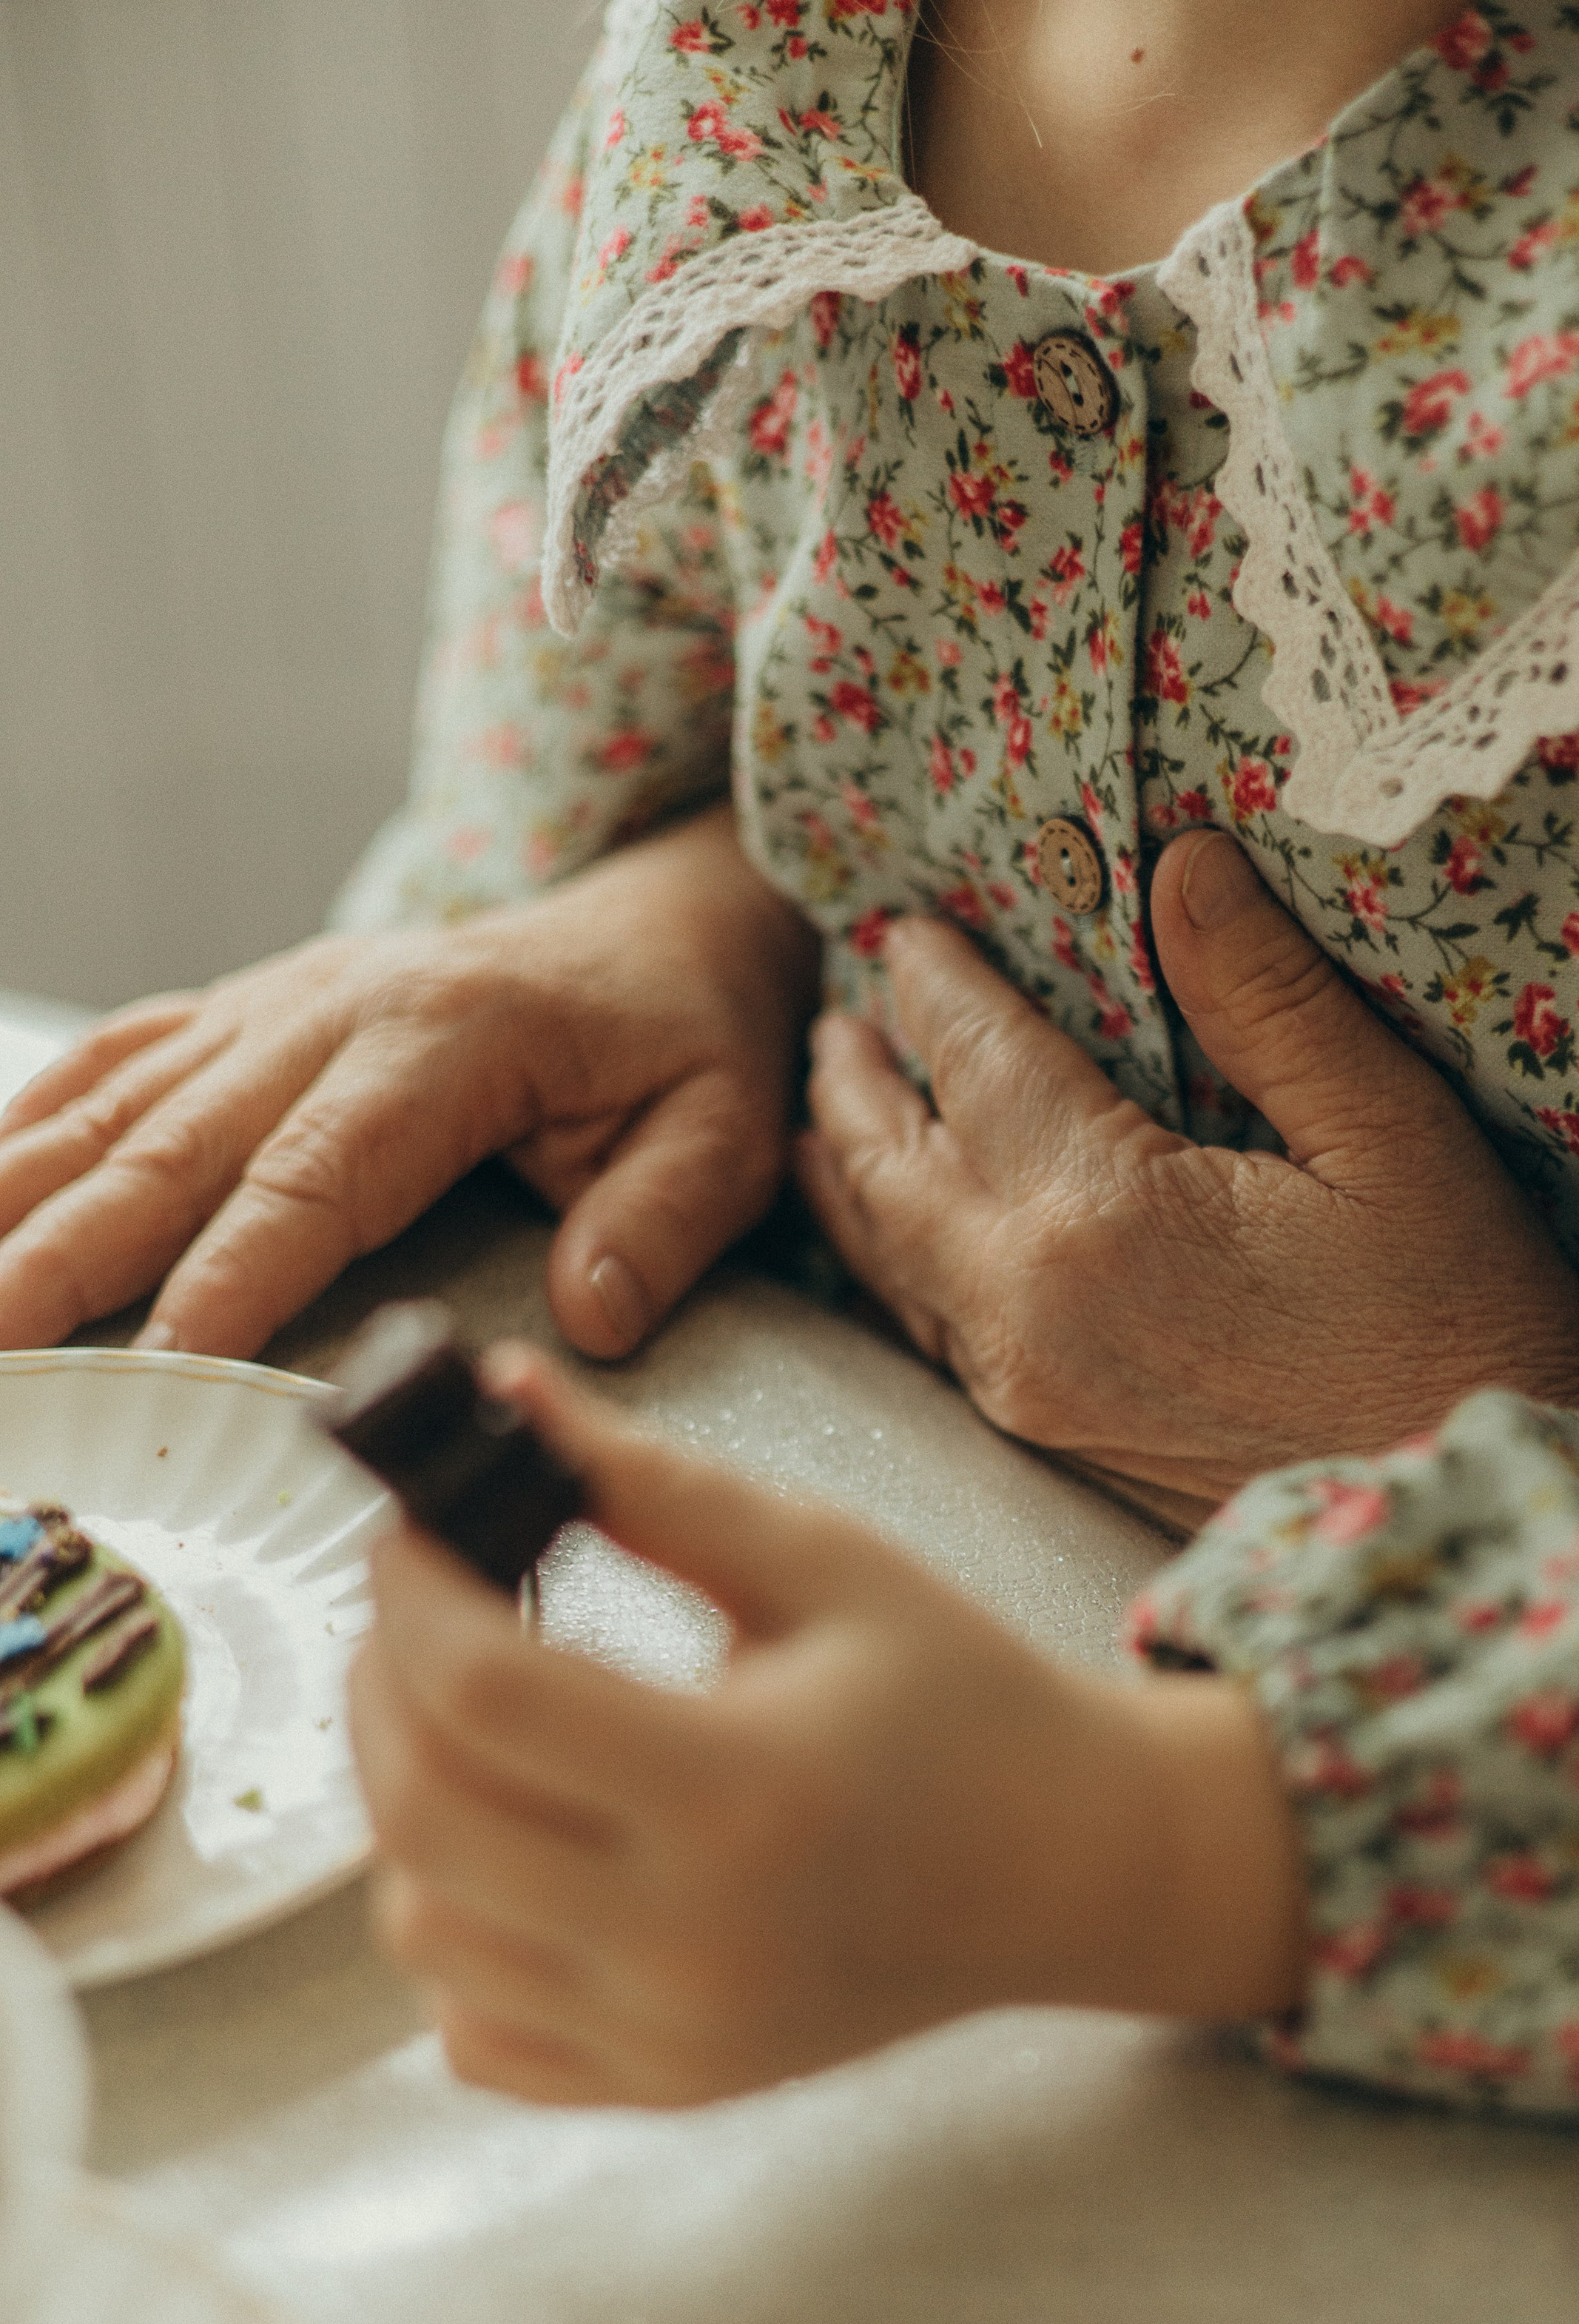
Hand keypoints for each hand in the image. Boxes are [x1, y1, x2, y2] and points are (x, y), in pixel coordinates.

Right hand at [0, 803, 817, 1361]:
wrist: (654, 923)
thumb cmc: (683, 1035)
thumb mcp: (724, 1126)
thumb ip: (663, 1220)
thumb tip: (590, 1317)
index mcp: (446, 1042)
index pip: (317, 1175)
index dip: (233, 1272)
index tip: (164, 1361)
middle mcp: (332, 1009)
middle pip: (178, 1145)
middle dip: (67, 1250)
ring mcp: (273, 1002)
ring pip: (119, 1105)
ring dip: (18, 1197)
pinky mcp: (244, 1012)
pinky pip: (118, 1060)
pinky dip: (30, 1122)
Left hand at [349, 1349, 1303, 2107]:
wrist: (1069, 1867)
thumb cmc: (961, 1699)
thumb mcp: (826, 1562)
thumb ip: (653, 1482)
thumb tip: (500, 1393)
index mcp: (743, 1790)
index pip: (487, 1691)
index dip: (412, 1592)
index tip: (412, 1530)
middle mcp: (692, 1938)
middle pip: (423, 1813)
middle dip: (378, 1687)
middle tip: (413, 1611)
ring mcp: (669, 2034)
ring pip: (422, 1928)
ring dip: (404, 1806)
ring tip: (467, 1720)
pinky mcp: (661, 2084)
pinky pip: (470, 2029)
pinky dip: (455, 1932)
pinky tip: (512, 1847)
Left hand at [796, 831, 1578, 1515]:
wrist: (1455, 1534)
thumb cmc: (1458, 1332)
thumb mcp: (1397, 1140)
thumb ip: (1274, 1002)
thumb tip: (1187, 867)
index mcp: (1104, 1216)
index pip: (980, 1062)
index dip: (938, 986)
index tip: (906, 930)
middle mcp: (1027, 1307)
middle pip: (894, 1166)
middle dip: (856, 1082)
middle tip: (836, 1016)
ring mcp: (1026, 1387)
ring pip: (893, 1257)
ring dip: (853, 1171)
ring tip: (830, 1112)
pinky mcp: (1050, 1440)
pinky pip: (932, 1329)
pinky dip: (894, 1260)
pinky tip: (899, 1238)